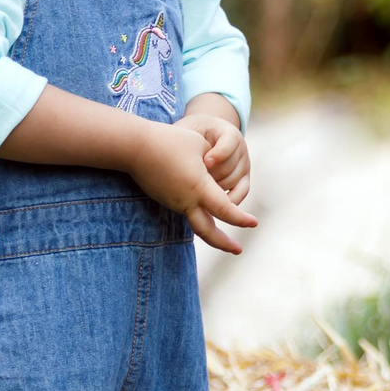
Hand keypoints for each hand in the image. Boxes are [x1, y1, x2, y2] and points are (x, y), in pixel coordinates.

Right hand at [124, 123, 257, 254]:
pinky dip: (199, 217)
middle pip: (208, 231)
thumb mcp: (201, 146)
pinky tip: (207, 215)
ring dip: (212, 232)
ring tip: (225, 239)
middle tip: (239, 250)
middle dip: (224, 243)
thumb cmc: (171, 141)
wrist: (134, 147)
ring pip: (196, 224)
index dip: (241, 218)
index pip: (225, 210)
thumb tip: (222, 173)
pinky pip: (186, 212)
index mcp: (199, 187)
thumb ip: (215, 162)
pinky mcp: (165, 199)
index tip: (254, 223)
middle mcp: (186, 200)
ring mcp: (174, 202)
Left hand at [177, 108, 250, 199]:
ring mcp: (244, 165)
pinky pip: (240, 193)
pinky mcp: (244, 179)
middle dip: (210, 175)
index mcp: (229, 133)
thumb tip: (187, 159)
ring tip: (195, 190)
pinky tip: (208, 202)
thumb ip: (190, 141)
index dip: (219, 154)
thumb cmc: (193, 134)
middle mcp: (241, 149)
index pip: (229, 144)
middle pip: (229, 166)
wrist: (205, 137)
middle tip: (193, 181)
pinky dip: (226, 200)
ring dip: (213, 188)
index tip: (205, 162)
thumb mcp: (190, 130)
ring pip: (232, 182)